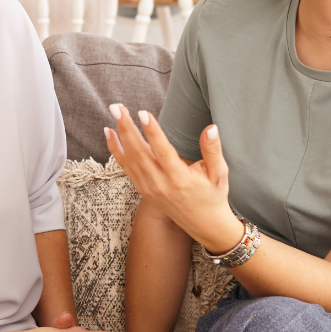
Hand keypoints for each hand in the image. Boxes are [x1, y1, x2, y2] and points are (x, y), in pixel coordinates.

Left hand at [104, 105, 242, 251]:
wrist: (204, 225)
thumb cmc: (213, 196)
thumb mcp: (220, 173)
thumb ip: (213, 150)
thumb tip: (211, 128)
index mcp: (180, 179)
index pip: (162, 152)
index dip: (152, 132)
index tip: (143, 113)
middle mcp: (161, 184)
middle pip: (139, 153)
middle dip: (127, 128)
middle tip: (117, 107)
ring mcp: (149, 188)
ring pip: (129, 159)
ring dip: (119, 135)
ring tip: (114, 112)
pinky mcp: (143, 190)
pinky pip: (126, 167)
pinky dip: (116, 150)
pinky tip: (110, 133)